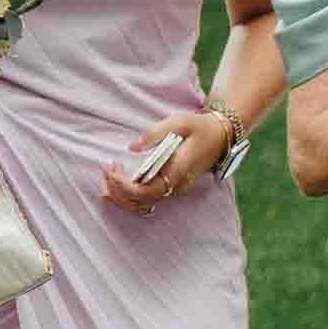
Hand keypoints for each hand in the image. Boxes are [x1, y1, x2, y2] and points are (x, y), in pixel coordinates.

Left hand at [100, 106, 232, 205]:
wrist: (220, 137)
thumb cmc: (199, 128)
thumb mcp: (180, 122)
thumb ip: (154, 133)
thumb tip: (132, 147)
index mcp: (177, 172)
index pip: (146, 191)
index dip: (124, 186)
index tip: (112, 169)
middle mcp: (174, 186)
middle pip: (139, 202)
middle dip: (117, 189)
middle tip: (107, 168)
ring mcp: (172, 189)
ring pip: (141, 205)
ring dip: (120, 196)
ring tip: (107, 178)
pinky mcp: (169, 187)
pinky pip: (146, 200)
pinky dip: (128, 197)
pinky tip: (115, 187)